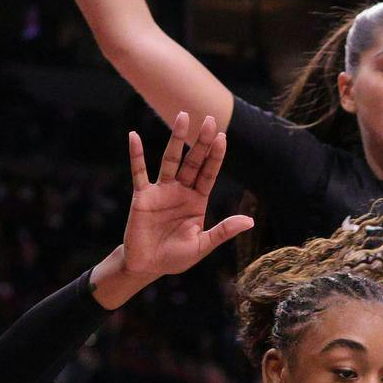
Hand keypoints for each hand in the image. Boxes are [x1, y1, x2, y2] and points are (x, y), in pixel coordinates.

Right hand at [120, 112, 253, 280]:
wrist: (147, 266)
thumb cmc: (175, 257)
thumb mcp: (202, 245)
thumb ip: (223, 231)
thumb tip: (249, 221)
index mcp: (197, 201)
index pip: (209, 173)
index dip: (215, 156)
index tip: (222, 137)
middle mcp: (180, 191)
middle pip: (193, 161)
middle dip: (201, 142)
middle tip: (210, 119)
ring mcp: (161, 191)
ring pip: (169, 160)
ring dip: (175, 138)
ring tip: (182, 115)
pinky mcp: (142, 196)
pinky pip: (139, 172)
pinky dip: (136, 154)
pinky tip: (134, 136)